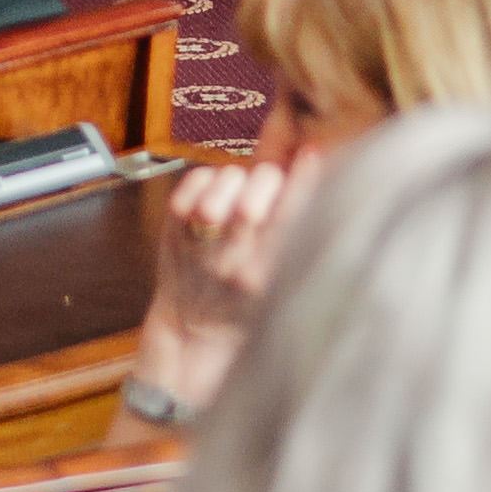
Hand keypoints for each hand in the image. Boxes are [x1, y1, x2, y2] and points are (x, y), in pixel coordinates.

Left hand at [129, 155, 301, 425]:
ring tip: (237, 192)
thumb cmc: (244, 308)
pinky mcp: (174, 230)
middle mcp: (235, 261)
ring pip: (225, 182)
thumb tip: (316, 177)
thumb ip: (296, 239)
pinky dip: (208, 176)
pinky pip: (195, 180)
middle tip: (268, 184)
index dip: (305, 177)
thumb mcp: (280, 285)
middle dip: (268, 179)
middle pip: (257, 195)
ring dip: (237, 178)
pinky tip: (214, 192)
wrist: (192, 336)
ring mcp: (201, 244)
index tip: (310, 155)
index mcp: (269, 275)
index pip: (294, 216)